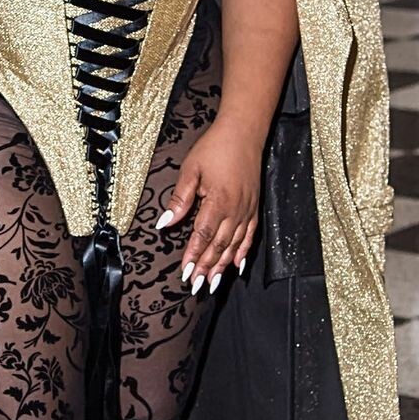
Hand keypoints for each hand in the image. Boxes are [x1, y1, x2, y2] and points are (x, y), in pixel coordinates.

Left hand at [156, 116, 261, 292]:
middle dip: (206, 268)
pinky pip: (250, 236)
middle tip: (195, 286)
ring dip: (222, 266)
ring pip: (234, 245)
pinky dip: (243, 252)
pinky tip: (237, 266)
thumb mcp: (191, 170)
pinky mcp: (254, 207)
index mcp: (218, 201)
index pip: (202, 236)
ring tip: (212, 283)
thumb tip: (164, 224)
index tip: (184, 273)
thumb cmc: (214, 148)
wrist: (244, 133)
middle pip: (218, 246)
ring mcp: (247, 210)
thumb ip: (179, 199)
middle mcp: (235, 210)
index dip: (193, 256)